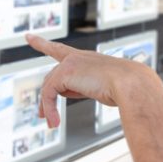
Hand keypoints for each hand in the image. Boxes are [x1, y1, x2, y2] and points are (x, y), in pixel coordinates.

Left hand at [26, 34, 156, 127]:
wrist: (133, 84)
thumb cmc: (127, 89)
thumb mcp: (104, 88)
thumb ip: (86, 87)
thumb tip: (68, 94)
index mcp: (88, 59)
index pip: (60, 50)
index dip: (43, 44)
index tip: (28, 37)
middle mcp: (77, 57)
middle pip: (52, 77)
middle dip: (46, 97)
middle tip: (44, 116)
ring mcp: (70, 63)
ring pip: (49, 87)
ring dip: (48, 107)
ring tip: (51, 124)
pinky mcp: (65, 73)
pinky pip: (49, 93)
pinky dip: (50, 109)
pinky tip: (54, 123)